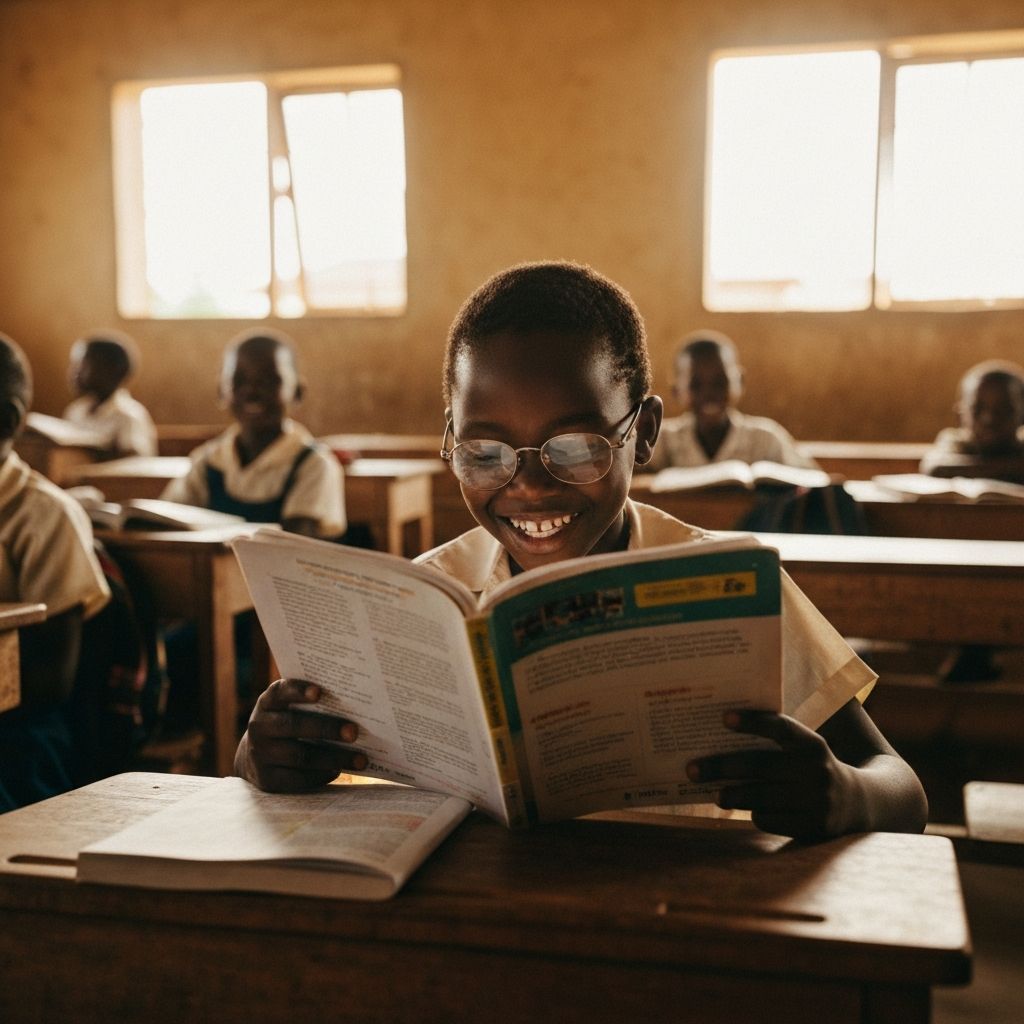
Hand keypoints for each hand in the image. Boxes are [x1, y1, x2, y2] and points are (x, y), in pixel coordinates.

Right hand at [233, 679, 365, 792]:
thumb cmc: (289, 724)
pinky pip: (296, 779)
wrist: (255, 757)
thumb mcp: (292, 709)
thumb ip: (314, 703)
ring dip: (333, 757)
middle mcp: (259, 726)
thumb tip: (356, 703)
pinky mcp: (266, 779)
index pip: (281, 692)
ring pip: (299, 756)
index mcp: (268, 702)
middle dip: (326, 728)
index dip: (298, 691)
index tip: (320, 692)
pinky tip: (338, 771)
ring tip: (360, 759)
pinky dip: (320, 775)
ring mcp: (260, 754)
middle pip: (294, 726)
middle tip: (354, 732)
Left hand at [686, 710, 861, 841]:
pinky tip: (750, 810)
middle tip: (692, 769)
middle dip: (721, 767)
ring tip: (716, 793)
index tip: (723, 718)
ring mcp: (816, 801)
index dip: (752, 722)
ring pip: (761, 797)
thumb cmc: (815, 766)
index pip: (780, 727)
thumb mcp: (807, 747)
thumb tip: (722, 732)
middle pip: (759, 765)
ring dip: (732, 795)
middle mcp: (816, 770)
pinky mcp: (812, 826)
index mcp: (813, 744)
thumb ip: (778, 740)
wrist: (858, 802)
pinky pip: (771, 820)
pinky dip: (756, 814)